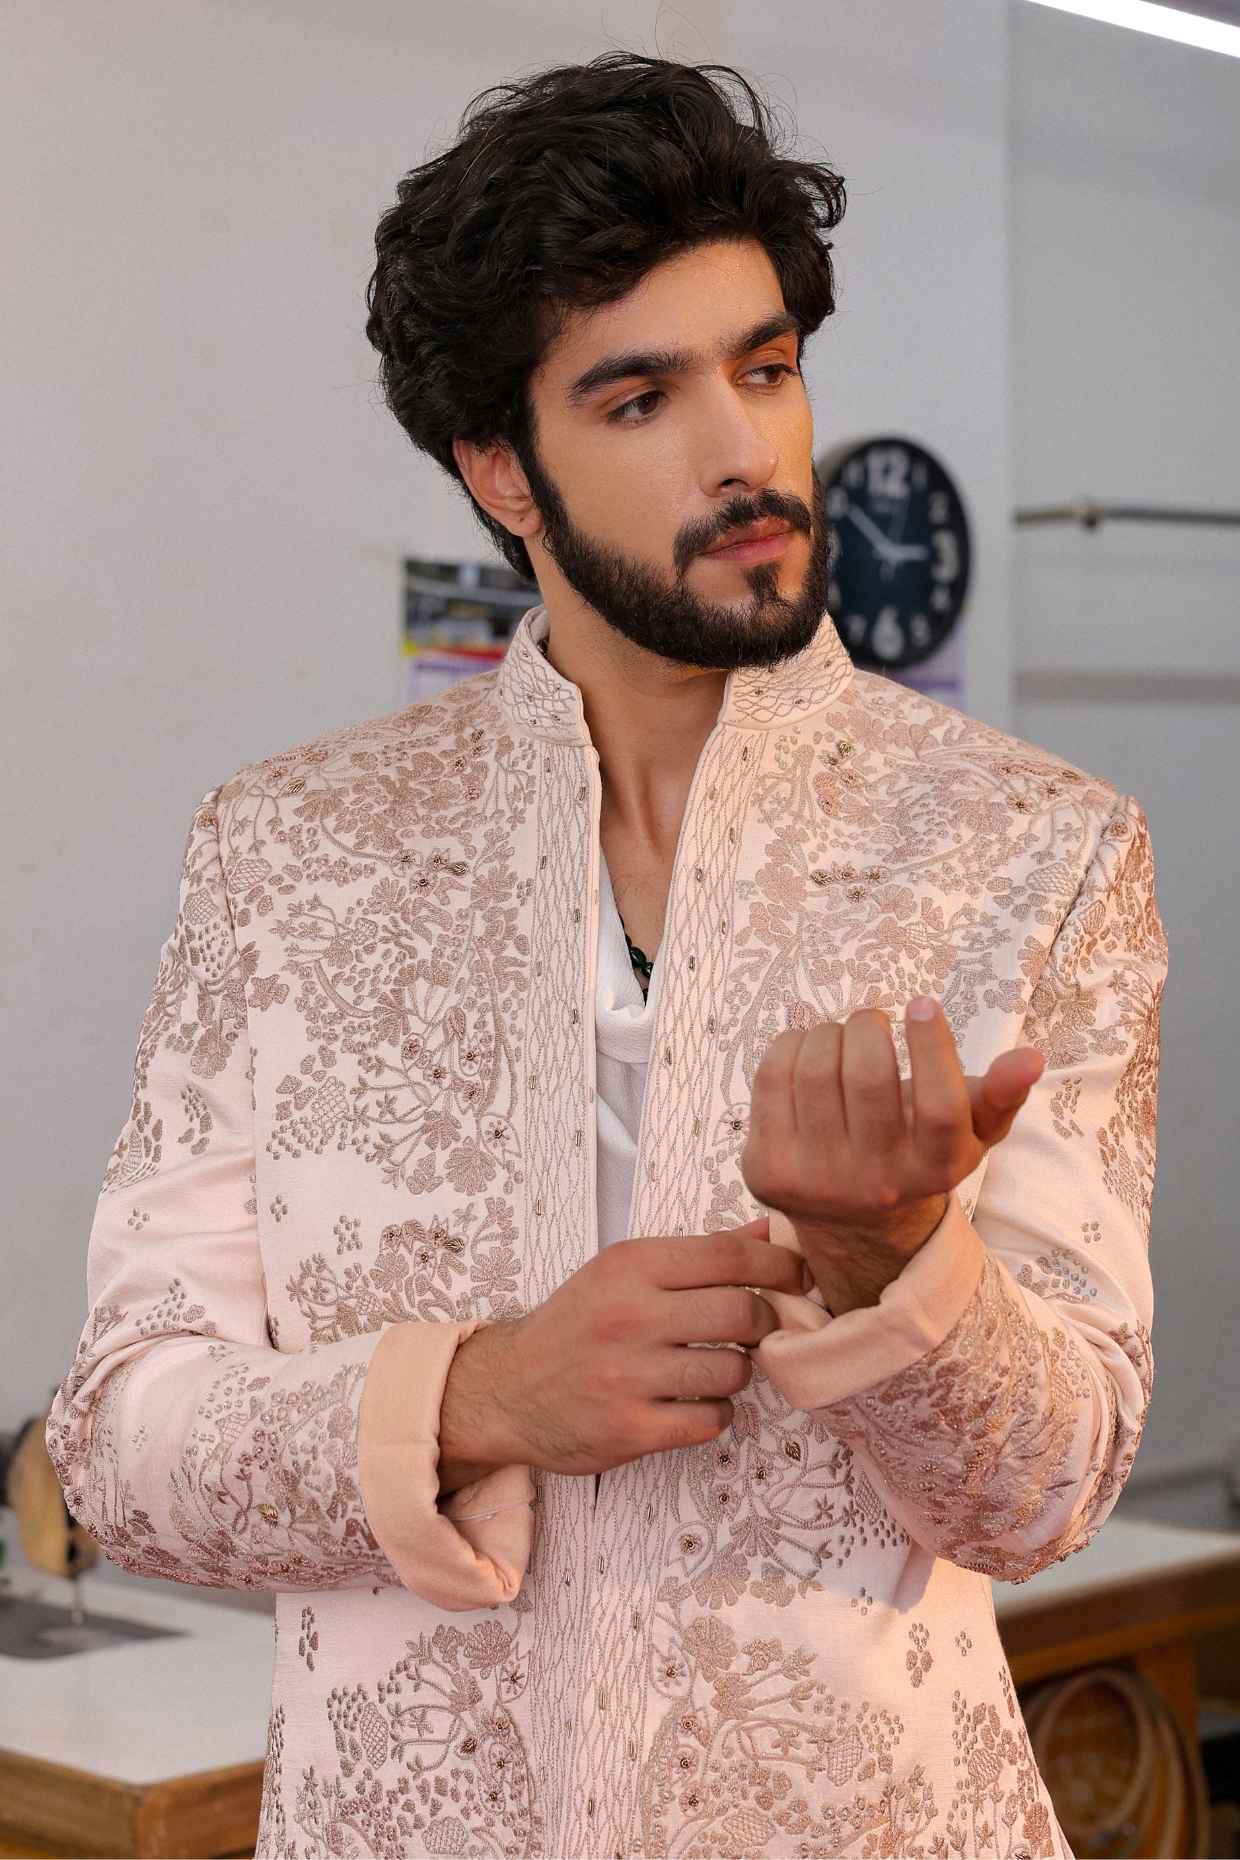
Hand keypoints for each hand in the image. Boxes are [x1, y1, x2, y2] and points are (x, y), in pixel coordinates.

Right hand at [475, 1218, 811, 1476]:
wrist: (508, 1388)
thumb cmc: (576, 1325)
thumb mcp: (623, 1272)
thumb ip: (696, 1255)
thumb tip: (766, 1234)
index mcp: (631, 1267)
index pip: (729, 1255)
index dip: (778, 1265)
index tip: (798, 1277)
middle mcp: (630, 1316)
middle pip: (742, 1312)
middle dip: (763, 1323)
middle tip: (754, 1330)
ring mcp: (629, 1376)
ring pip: (733, 1370)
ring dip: (737, 1372)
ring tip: (712, 1368)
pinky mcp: (630, 1429)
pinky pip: (711, 1420)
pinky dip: (715, 1413)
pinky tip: (693, 1403)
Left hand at [739, 998, 1045, 1309]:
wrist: (854, 1221)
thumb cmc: (919, 1154)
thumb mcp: (969, 1134)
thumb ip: (1000, 1095)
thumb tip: (1031, 1057)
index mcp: (934, 1170)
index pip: (940, 1105)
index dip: (932, 1045)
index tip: (923, 1004)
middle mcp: (876, 1182)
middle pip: (867, 1076)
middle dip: (869, 1025)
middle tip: (874, 1021)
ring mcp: (816, 1179)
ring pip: (815, 1068)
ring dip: (829, 1032)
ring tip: (843, 1037)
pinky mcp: (768, 1168)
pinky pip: (773, 1077)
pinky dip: (791, 1044)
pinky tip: (808, 1051)